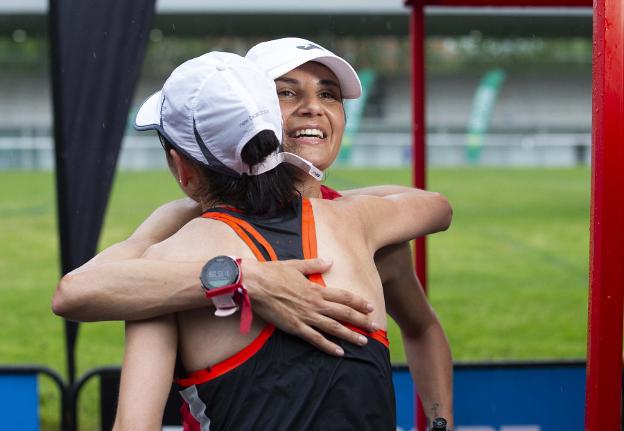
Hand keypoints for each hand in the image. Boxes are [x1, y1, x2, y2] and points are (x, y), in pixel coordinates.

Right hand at [242, 258, 375, 355]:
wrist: (254, 284)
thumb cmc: (272, 272)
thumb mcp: (296, 265)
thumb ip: (314, 265)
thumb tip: (329, 261)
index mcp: (315, 288)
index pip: (343, 296)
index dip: (358, 302)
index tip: (370, 307)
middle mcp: (315, 303)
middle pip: (344, 313)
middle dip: (361, 320)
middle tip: (375, 327)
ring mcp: (306, 316)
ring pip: (333, 328)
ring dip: (350, 335)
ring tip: (364, 342)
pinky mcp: (295, 327)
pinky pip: (315, 339)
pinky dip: (328, 346)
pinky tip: (339, 352)